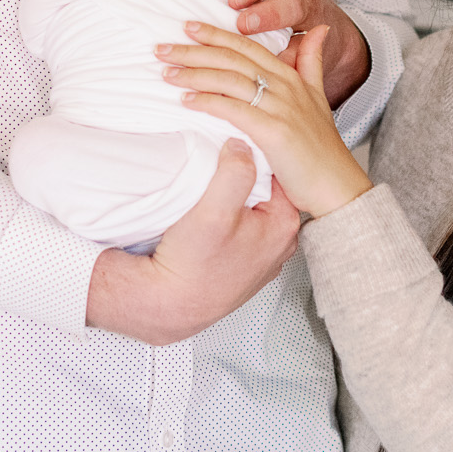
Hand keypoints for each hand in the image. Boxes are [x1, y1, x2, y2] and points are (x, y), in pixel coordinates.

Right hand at [83, 140, 299, 346]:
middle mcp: (280, 243)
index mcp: (284, 225)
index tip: (229, 149)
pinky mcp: (244, 264)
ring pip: (252, 209)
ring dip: (233, 199)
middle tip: (216, 172)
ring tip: (209, 197)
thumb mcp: (214, 210)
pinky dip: (227, 220)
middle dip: (243, 177)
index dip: (252, 155)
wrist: (168, 305)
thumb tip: (243, 146)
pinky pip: (241, 229)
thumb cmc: (192, 266)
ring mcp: (263, 256)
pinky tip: (209, 222)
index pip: (276, 172)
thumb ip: (235, 172)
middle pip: (265, 190)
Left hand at [159, 21, 374, 218]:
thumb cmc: (322, 149)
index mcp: (292, 77)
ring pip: (231, 80)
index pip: (248, 46)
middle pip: (234, 58)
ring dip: (195, 73)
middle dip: (195, 50)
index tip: (188, 27)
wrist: (337, 185)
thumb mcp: (318, 97)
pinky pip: (234, 110)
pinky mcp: (274, 132)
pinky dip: (208, 102)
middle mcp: (286, 87)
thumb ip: (312, 62)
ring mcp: (281, 108)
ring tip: (166, 72)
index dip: (217, 34)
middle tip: (162, 47)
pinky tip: (186, 100)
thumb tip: (317, 29)